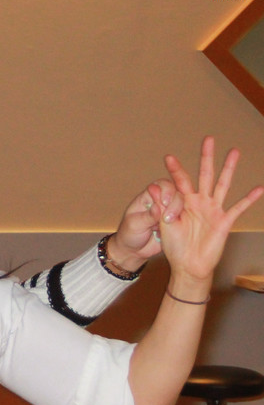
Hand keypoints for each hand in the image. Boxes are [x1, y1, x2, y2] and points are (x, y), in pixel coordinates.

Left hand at [107, 179, 184, 271]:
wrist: (133, 250)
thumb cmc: (129, 234)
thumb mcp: (134, 224)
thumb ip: (147, 216)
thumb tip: (157, 207)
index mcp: (148, 197)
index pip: (161, 185)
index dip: (166, 190)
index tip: (165, 202)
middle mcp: (160, 202)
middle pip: (176, 193)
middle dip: (175, 203)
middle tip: (167, 218)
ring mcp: (170, 212)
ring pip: (183, 205)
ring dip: (178, 213)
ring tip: (168, 224)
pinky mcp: (177, 223)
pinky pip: (185, 219)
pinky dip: (182, 223)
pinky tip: (173, 231)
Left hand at [156, 136, 262, 287]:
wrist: (188, 265)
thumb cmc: (174, 246)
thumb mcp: (163, 225)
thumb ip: (161, 207)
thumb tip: (152, 187)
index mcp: (183, 202)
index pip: (180, 181)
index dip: (175, 169)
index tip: (169, 156)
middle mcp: (200, 202)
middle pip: (204, 175)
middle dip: (206, 157)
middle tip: (208, 139)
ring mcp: (213, 210)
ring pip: (222, 184)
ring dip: (228, 168)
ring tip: (234, 151)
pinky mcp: (224, 221)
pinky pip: (238, 208)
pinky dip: (249, 198)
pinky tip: (259, 188)